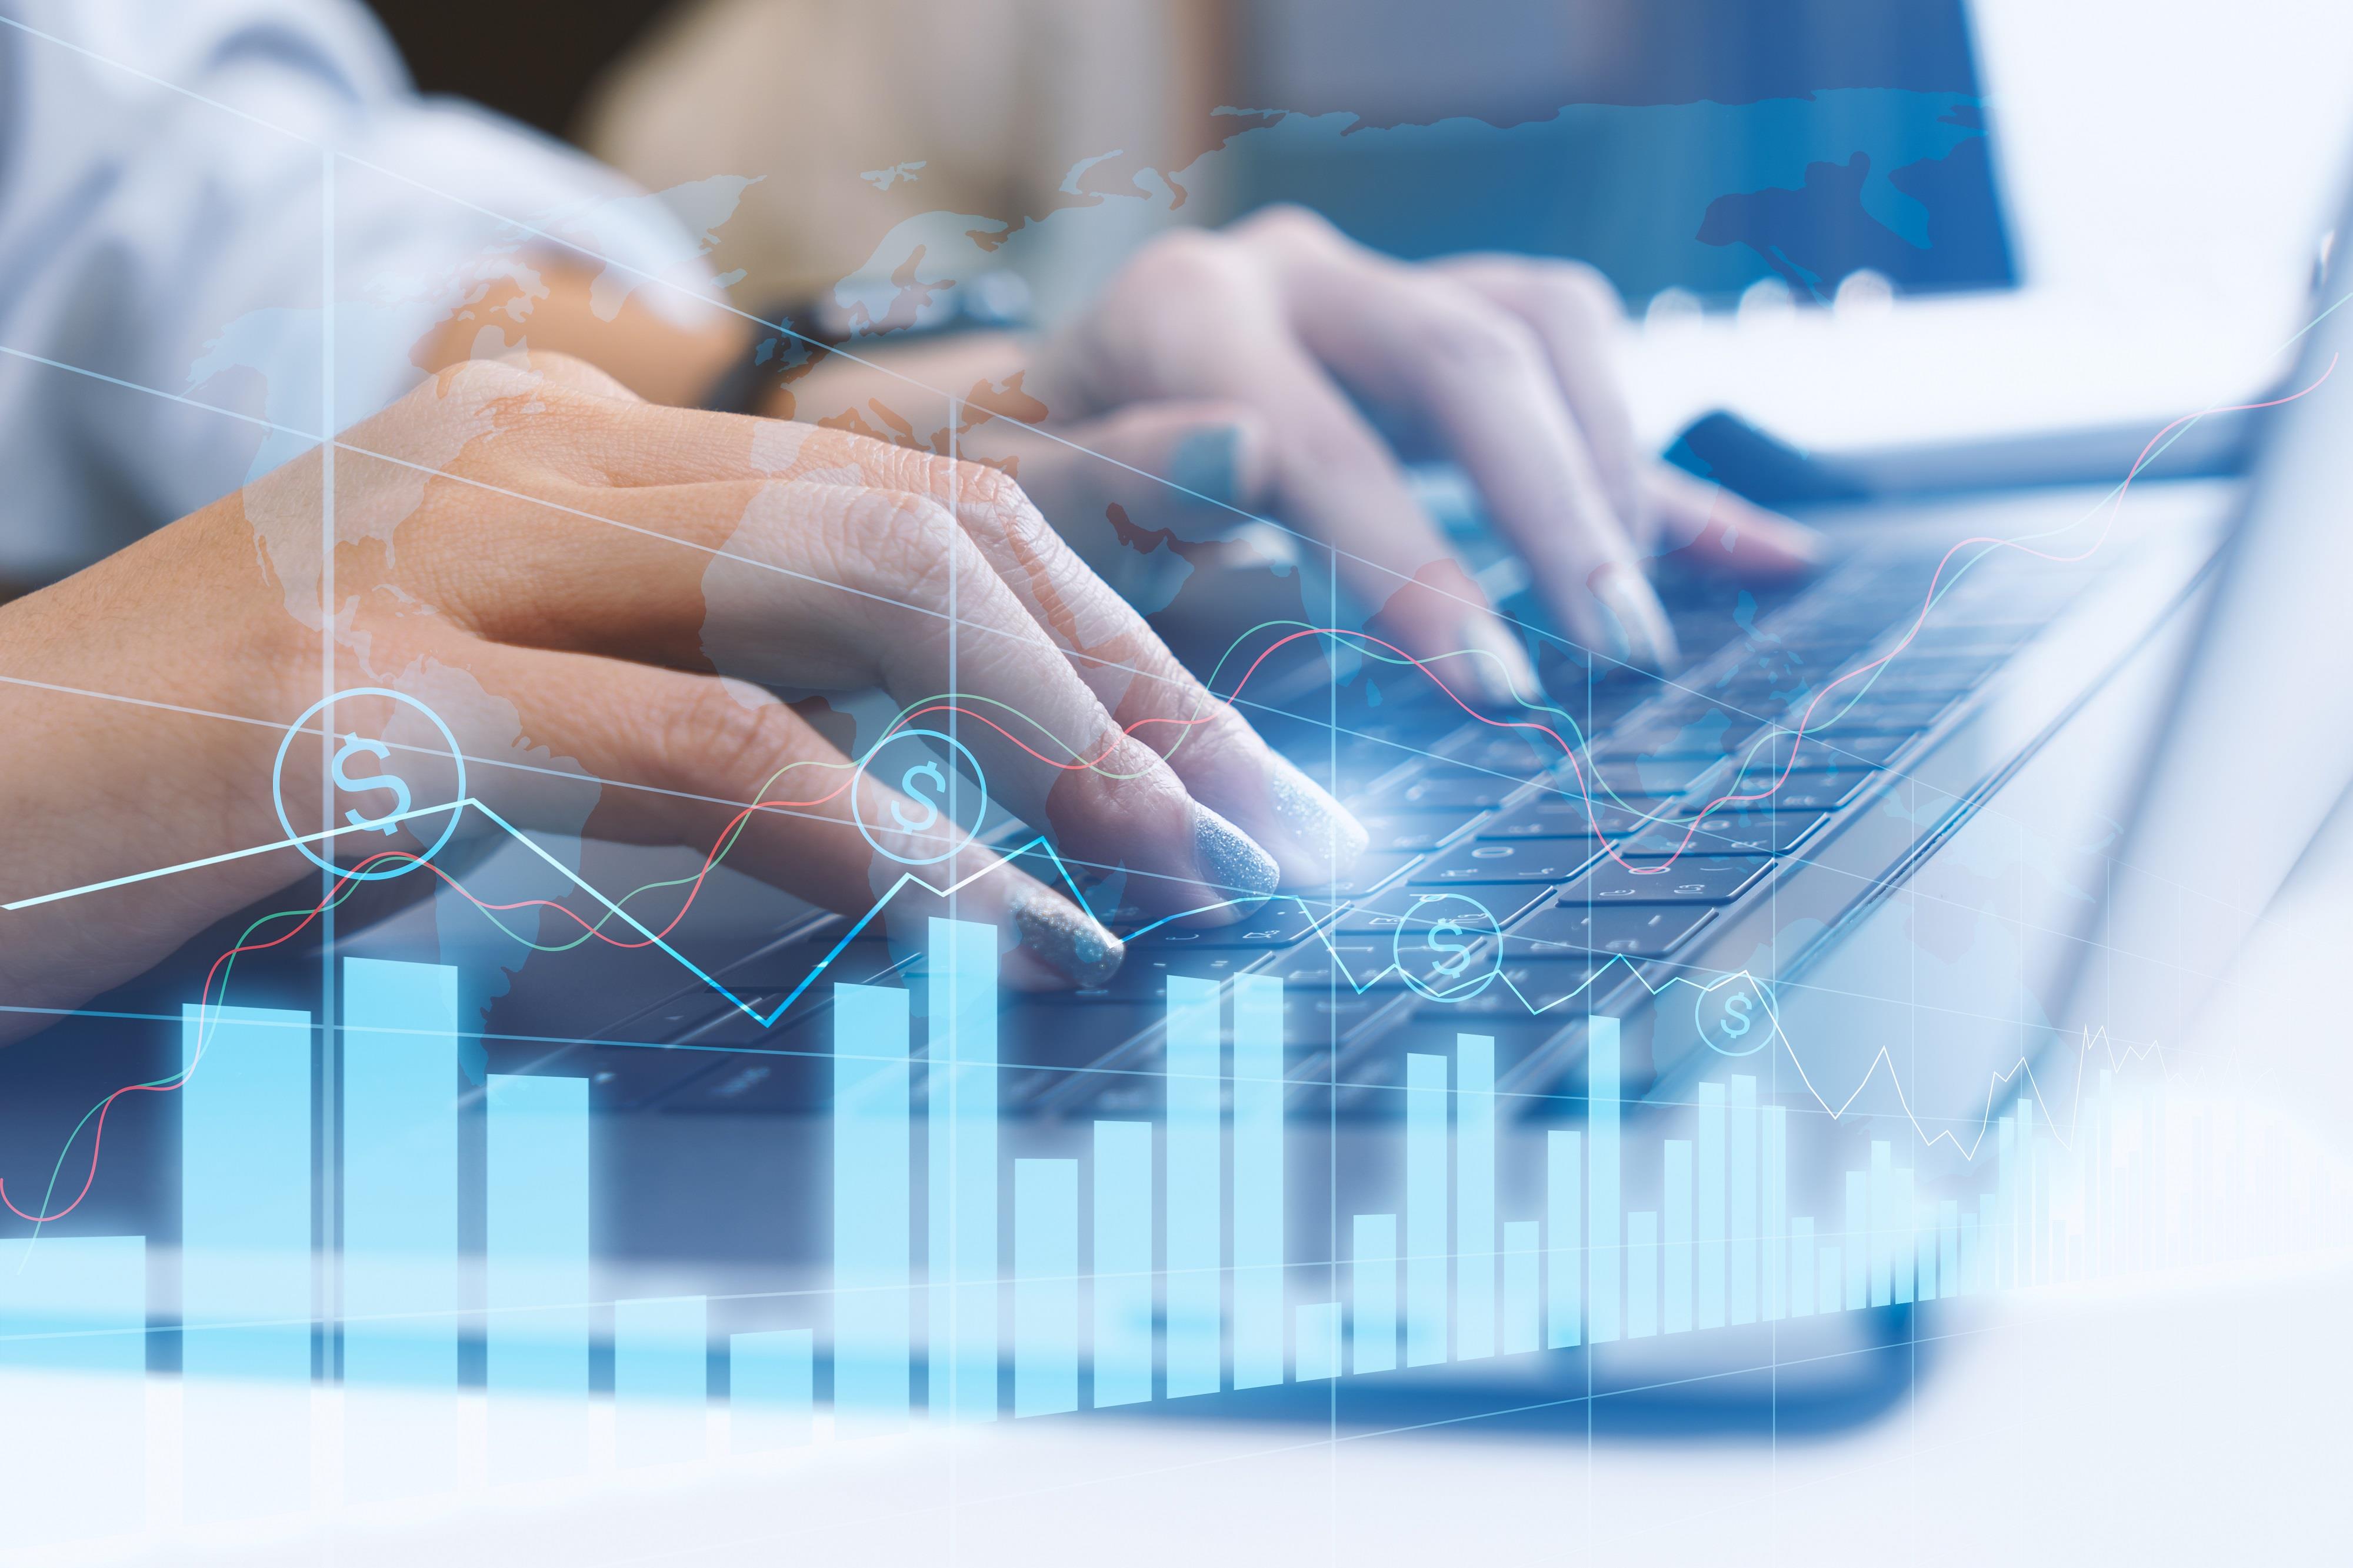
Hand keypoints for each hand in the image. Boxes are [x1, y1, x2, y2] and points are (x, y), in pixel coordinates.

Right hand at [0, 354, 1366, 1041]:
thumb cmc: (221, 789)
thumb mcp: (497, 716)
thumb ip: (691, 711)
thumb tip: (926, 813)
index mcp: (573, 444)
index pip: (912, 479)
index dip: (1119, 566)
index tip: (1268, 676)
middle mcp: (533, 453)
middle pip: (922, 523)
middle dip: (1129, 672)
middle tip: (1269, 825)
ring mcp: (448, 554)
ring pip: (846, 589)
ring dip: (1046, 740)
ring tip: (1179, 873)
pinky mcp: (373, 696)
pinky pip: (698, 744)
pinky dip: (873, 838)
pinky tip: (996, 923)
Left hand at [1019, 206, 1821, 691]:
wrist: (1030, 422)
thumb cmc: (1030, 496)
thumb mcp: (1036, 517)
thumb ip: (1126, 510)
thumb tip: (1252, 491)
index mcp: (1185, 313)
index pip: (1321, 435)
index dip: (1414, 565)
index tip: (1494, 686)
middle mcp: (1298, 276)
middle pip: (1471, 358)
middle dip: (1555, 516)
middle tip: (1615, 655)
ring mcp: (1384, 291)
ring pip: (1546, 333)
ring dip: (1617, 477)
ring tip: (1640, 625)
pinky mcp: (1449, 330)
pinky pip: (1586, 380)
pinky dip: (1667, 478)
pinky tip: (1765, 559)